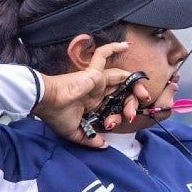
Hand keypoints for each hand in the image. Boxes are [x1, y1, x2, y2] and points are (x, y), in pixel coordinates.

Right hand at [32, 42, 148, 148]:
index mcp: (94, 105)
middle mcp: (98, 92)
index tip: (118, 124)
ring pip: (121, 78)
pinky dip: (114, 48)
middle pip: (122, 94)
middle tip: (132, 114)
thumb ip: (91, 140)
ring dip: (135, 85)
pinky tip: (128, 46)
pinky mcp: (93, 72)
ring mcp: (97, 81)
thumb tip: (104, 146)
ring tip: (144, 95)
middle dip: (131, 104)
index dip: (121, 115)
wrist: (46, 103)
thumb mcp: (76, 133)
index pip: (115, 107)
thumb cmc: (56, 116)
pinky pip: (103, 55)